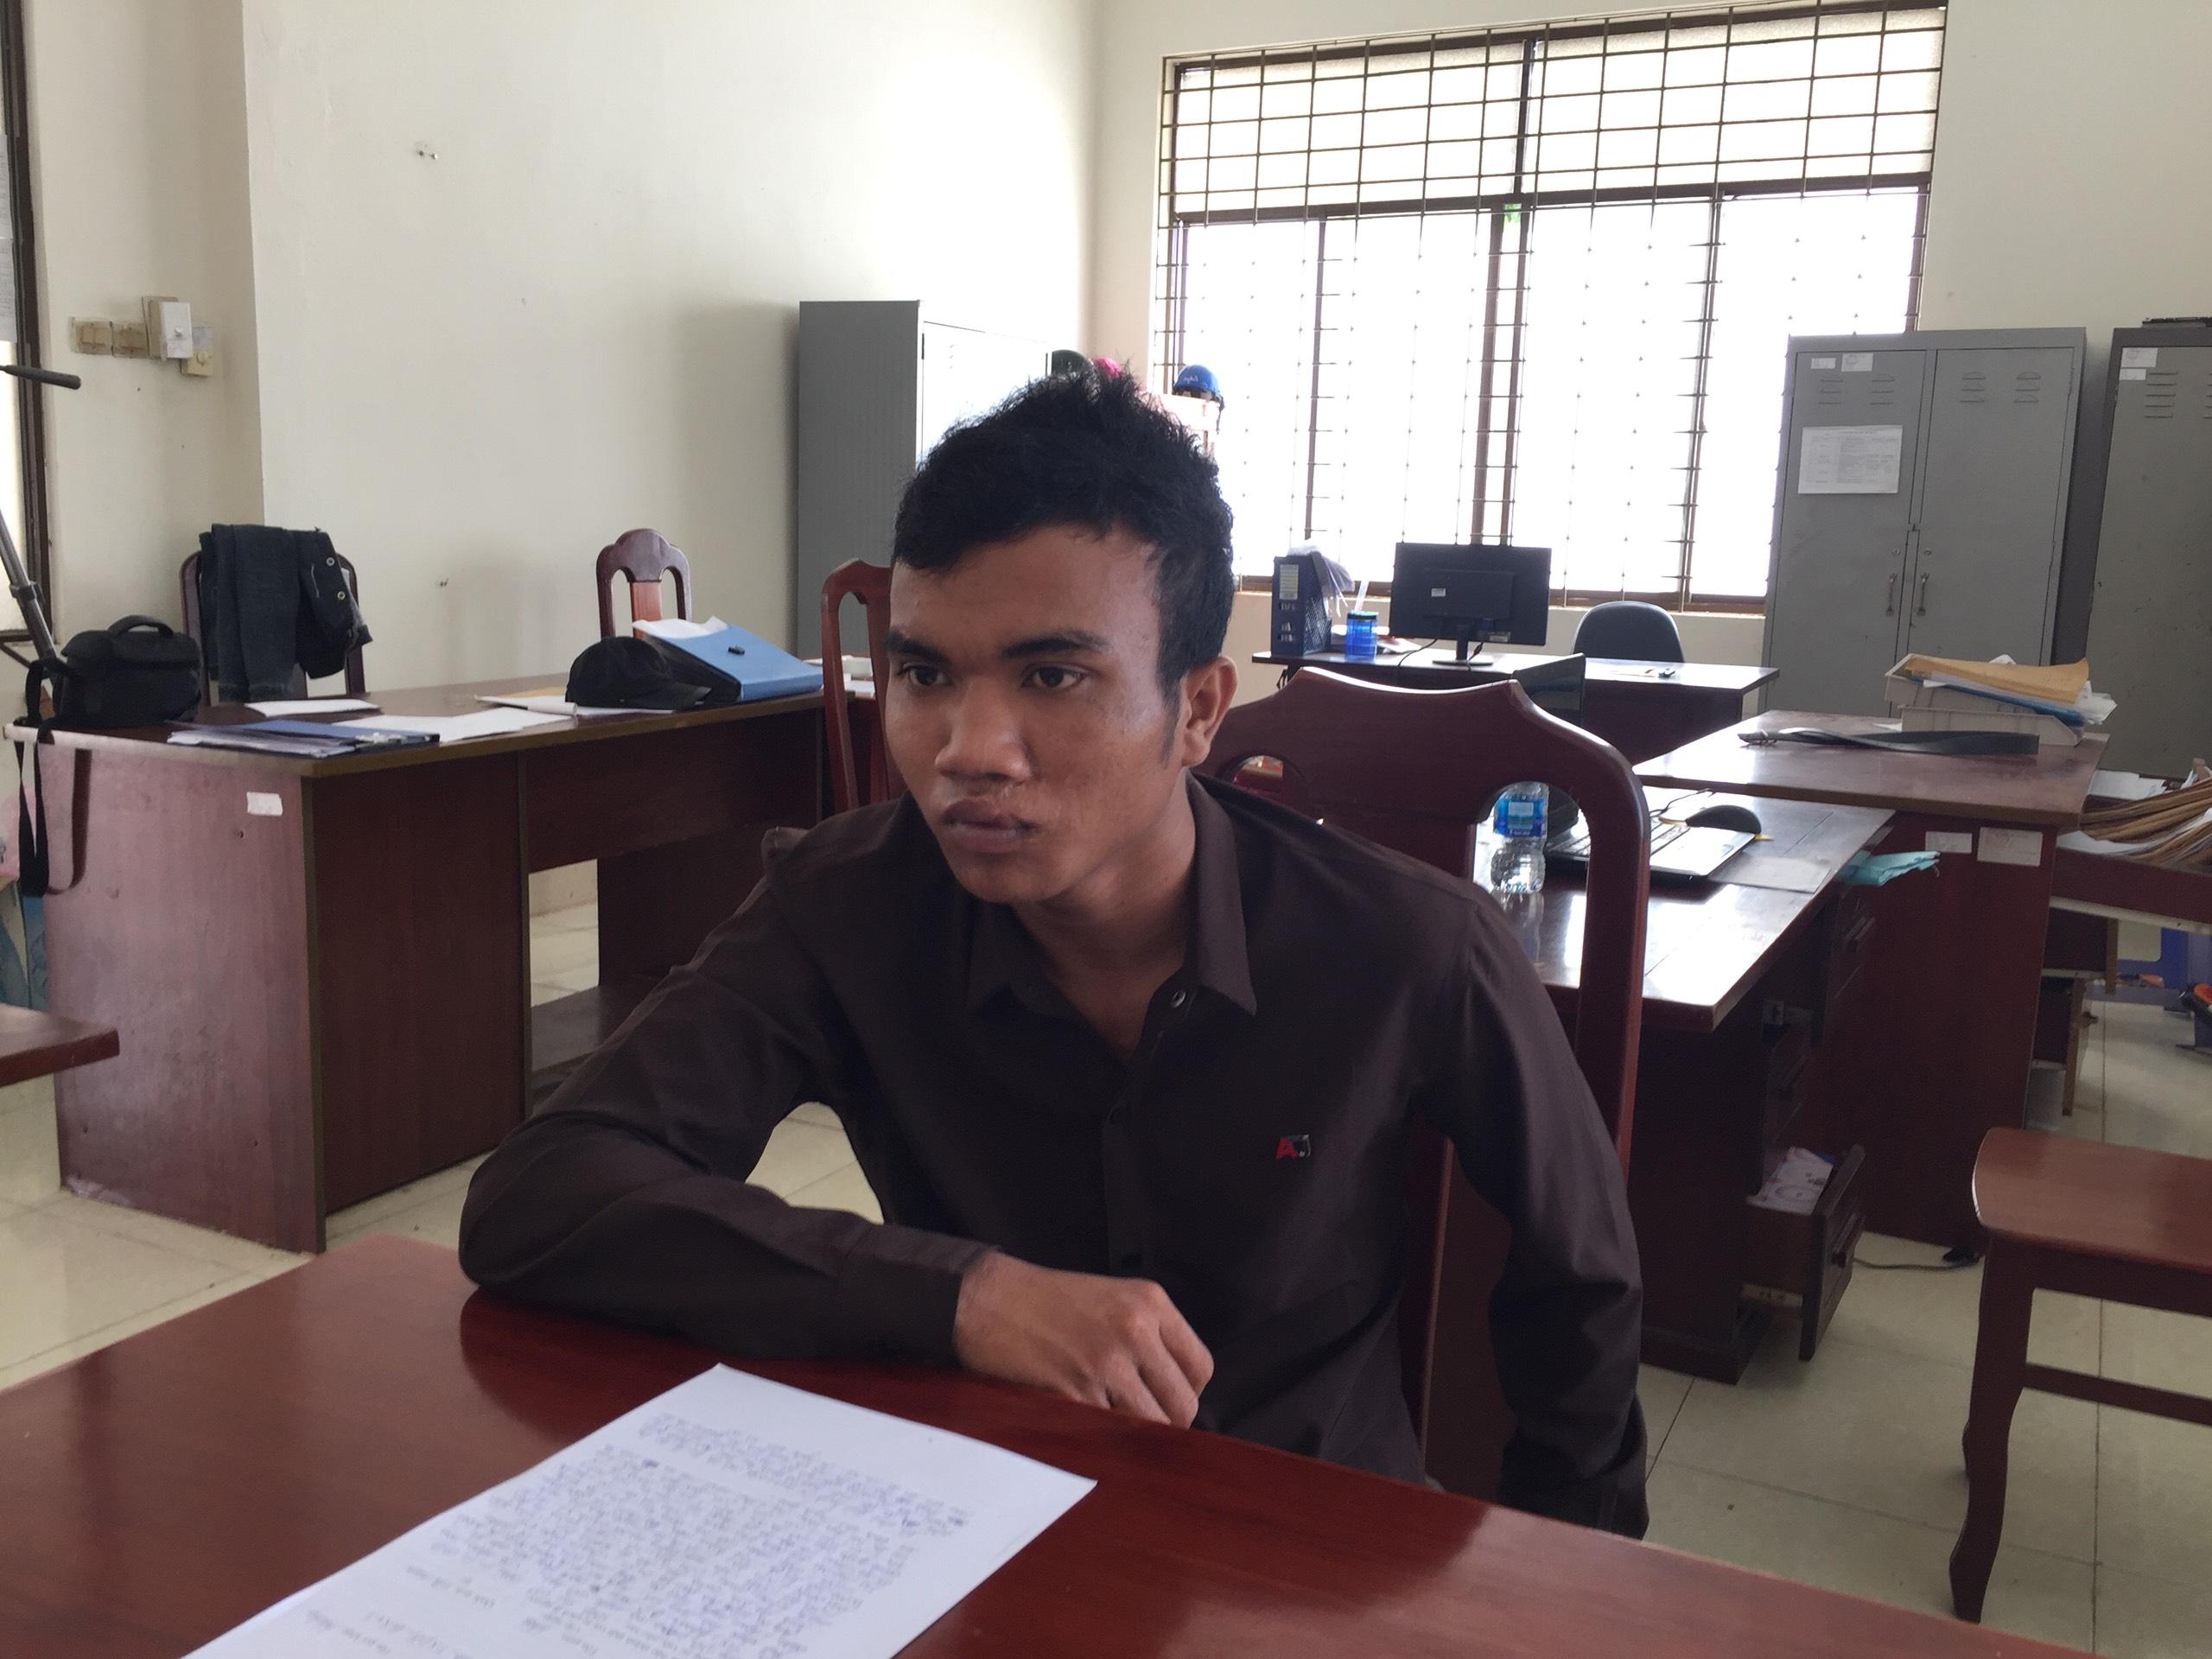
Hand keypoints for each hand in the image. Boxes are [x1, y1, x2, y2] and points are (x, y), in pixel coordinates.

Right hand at [952, 1252, 1213, 1427]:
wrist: (987, 1298)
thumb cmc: (1046, 1300)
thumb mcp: (1112, 1297)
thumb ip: (1149, 1333)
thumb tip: (1174, 1388)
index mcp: (1150, 1302)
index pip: (1201, 1367)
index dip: (1186, 1392)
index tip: (1166, 1399)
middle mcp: (1135, 1330)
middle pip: (1183, 1405)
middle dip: (1166, 1423)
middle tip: (1139, 1421)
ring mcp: (1106, 1363)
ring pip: (1152, 1426)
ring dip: (1136, 1436)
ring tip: (1111, 1423)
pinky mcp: (1076, 1391)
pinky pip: (1110, 1433)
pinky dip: (1103, 1437)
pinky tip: (1085, 1421)